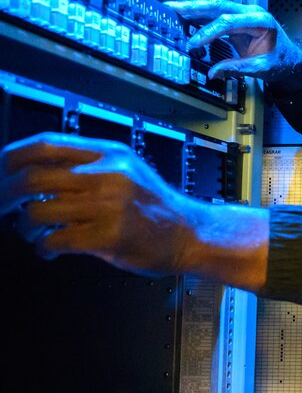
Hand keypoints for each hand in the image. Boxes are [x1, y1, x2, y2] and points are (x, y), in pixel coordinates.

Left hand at [0, 132, 268, 288]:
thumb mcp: (127, 171)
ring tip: (33, 231)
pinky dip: (43, 247)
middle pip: (34, 177)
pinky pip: (55, 239)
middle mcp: (108, 174)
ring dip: (25, 225)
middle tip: (3, 206)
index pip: (45, 145)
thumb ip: (89, 166)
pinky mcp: (109, 236)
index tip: (0, 170)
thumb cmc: (157, 209)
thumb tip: (36, 170)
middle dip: (7, 195)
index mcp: (110, 153)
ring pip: (39, 210)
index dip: (12, 158)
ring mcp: (109, 204)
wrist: (191, 233)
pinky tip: (49, 248)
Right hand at [166, 0, 301, 82]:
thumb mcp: (261, 68)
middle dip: (195, 7)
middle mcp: (252, 12)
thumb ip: (237, 69)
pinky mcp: (238, 20)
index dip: (209, 31)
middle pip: (220, 5)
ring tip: (173, 7)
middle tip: (174, 7)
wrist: (291, 59)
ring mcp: (244, 14)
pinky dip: (201, 16)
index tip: (195, 43)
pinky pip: (217, 15)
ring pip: (216, 7)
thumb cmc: (281, 61)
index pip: (229, 21)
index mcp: (261, 21)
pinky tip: (185, 16)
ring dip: (194, 8)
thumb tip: (214, 73)